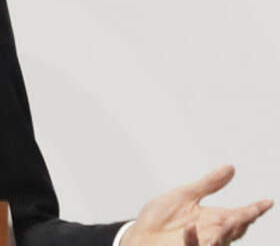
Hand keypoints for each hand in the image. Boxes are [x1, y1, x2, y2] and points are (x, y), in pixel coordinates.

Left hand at [121, 165, 272, 245]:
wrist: (140, 237)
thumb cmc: (160, 219)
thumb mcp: (184, 195)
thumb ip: (209, 184)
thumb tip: (231, 168)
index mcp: (214, 219)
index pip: (240, 214)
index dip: (254, 209)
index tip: (267, 201)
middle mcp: (211, 233)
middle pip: (236, 229)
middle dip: (243, 222)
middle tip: (249, 213)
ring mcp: (201, 244)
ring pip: (222, 240)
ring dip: (226, 232)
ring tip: (231, 220)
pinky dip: (193, 239)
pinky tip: (189, 228)